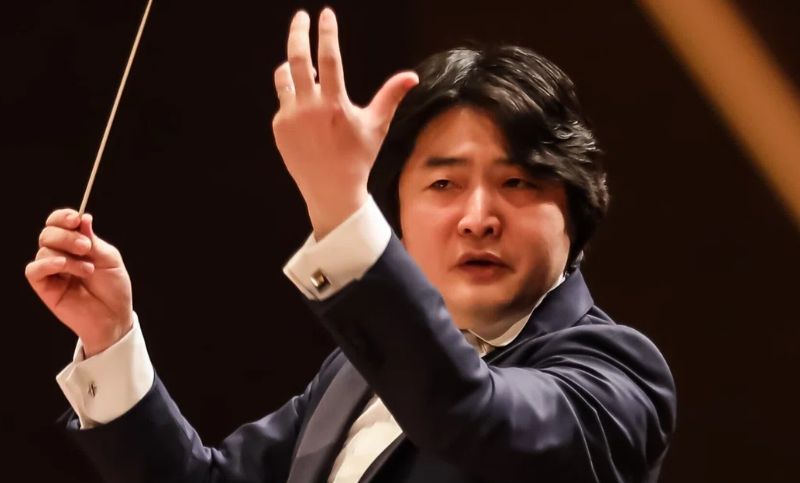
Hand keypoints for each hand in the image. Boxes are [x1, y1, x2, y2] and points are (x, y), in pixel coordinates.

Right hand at [25, 209, 132, 356]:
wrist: (114, 316)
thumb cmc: (113, 288)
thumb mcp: (109, 259)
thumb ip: (94, 240)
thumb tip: (84, 217)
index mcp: (76, 245)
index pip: (59, 223)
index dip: (63, 217)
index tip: (75, 219)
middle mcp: (61, 255)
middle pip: (48, 233)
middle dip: (67, 236)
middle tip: (86, 248)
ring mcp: (52, 271)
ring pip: (44, 250)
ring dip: (67, 256)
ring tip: (88, 270)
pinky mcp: (45, 287)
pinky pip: (33, 270)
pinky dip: (47, 264)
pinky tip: (62, 266)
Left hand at [272, 8, 417, 238]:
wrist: (331, 190)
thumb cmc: (358, 157)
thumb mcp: (376, 125)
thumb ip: (391, 96)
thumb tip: (412, 76)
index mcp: (334, 105)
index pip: (328, 58)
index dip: (327, 33)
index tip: (325, 14)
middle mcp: (309, 108)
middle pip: (297, 59)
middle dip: (298, 32)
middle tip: (301, 16)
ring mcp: (290, 118)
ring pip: (284, 77)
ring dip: (291, 66)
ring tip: (301, 66)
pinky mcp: (279, 128)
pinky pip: (283, 101)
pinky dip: (293, 97)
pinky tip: (306, 112)